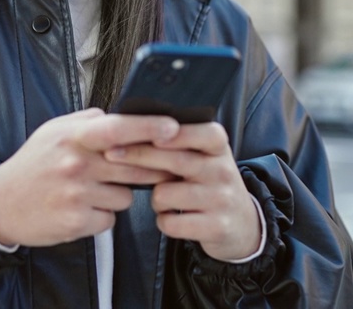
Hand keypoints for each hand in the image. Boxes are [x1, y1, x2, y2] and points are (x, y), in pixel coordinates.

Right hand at [0, 108, 179, 246]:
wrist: (0, 204)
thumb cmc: (33, 165)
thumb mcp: (53, 131)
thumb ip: (88, 121)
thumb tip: (122, 116)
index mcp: (72, 137)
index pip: (118, 128)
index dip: (149, 127)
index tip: (174, 128)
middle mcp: (76, 164)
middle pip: (135, 167)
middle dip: (147, 170)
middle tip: (145, 170)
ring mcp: (77, 195)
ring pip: (126, 196)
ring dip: (116, 194)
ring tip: (91, 191)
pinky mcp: (76, 222)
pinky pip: (111, 219)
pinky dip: (102, 216)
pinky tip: (82, 209)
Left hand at [104, 121, 259, 261]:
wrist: (241, 224)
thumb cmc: (208, 183)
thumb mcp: (203, 157)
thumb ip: (177, 142)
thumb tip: (132, 126)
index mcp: (218, 148)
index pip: (204, 133)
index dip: (177, 133)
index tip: (148, 131)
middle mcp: (223, 170)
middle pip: (177, 160)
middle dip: (139, 156)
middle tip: (111, 154)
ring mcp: (221, 199)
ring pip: (167, 194)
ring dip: (155, 198)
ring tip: (164, 198)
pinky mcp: (216, 226)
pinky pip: (171, 222)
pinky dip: (163, 221)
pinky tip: (171, 217)